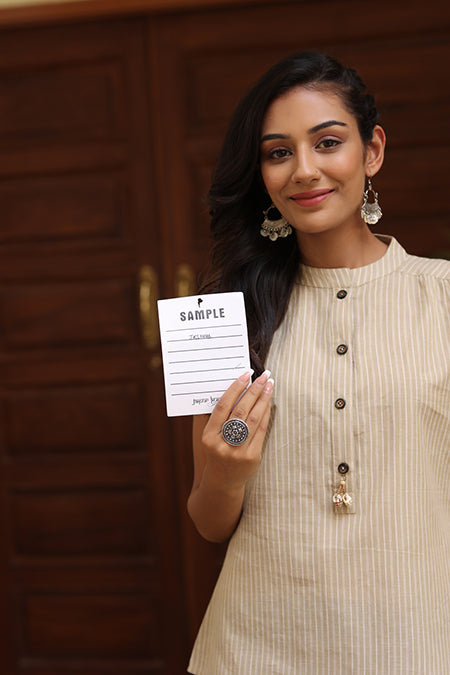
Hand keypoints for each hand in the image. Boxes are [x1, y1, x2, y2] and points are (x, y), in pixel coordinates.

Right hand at [200, 369, 273, 489]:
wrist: (222, 481)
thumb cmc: (216, 452)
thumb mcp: (210, 436)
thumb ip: (218, 417)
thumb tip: (235, 388)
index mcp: (208, 436)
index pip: (222, 406)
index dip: (235, 389)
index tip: (245, 375)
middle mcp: (222, 444)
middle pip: (241, 411)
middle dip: (254, 390)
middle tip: (263, 376)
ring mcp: (238, 452)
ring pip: (253, 419)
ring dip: (263, 399)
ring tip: (269, 385)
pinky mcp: (252, 457)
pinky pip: (261, 431)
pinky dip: (265, 414)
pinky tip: (268, 403)